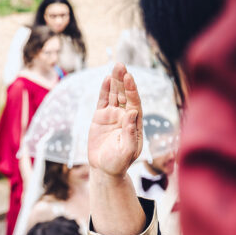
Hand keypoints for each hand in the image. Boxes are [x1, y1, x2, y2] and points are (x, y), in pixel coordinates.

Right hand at [88, 63, 142, 177]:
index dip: (132, 90)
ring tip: (116, 66)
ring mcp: (113, 116)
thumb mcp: (127, 150)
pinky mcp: (100, 117)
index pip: (135, 103)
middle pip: (125, 95)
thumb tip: (133, 112)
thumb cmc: (118, 163)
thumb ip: (130, 132)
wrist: (105, 170)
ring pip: (115, 95)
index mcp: (134, 123)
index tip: (129, 78)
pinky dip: (105, 90)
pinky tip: (107, 79)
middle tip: (121, 65)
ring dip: (115, 81)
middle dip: (123, 80)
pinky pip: (103, 101)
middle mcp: (125, 116)